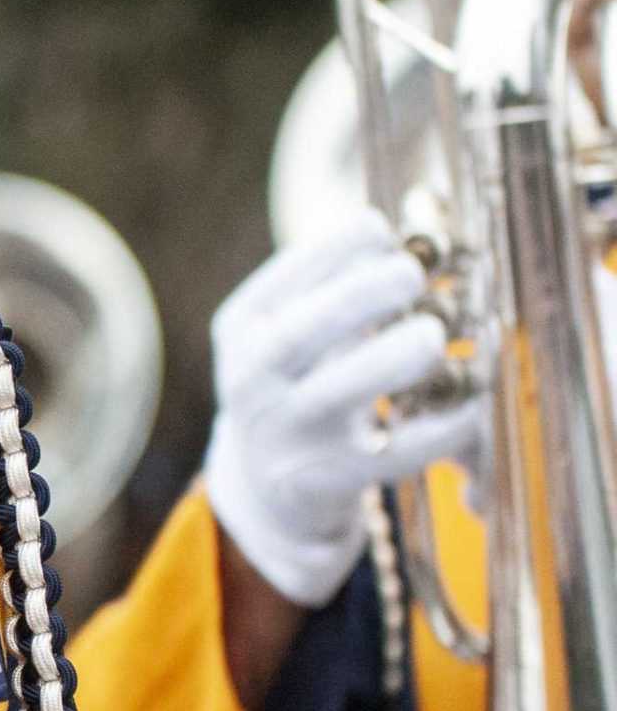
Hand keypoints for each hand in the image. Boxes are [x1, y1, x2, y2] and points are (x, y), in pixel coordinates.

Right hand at [205, 212, 484, 607]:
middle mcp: (249, 384)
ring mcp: (284, 435)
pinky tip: (471, 403)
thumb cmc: (296, 381)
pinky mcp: (325, 481)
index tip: (380, 226)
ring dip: (387, 360)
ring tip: (433, 336)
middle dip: (355, 298)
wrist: (266, 483)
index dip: (327, 252)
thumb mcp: (288, 331)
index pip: (276, 285)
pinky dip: (436, 430)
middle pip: (295, 336)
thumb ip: (328, 287)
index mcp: (240, 332)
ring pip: (332, 395)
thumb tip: (401, 235)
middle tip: (410, 273)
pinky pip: (388, 454)